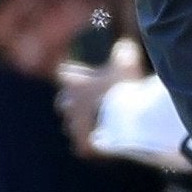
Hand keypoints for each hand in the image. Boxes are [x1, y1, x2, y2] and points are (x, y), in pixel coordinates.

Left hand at [55, 38, 145, 156]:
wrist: (128, 120)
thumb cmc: (125, 87)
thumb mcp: (128, 61)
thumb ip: (123, 51)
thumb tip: (125, 45)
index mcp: (75, 83)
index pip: (63, 74)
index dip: (72, 74)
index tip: (82, 76)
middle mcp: (69, 105)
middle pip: (62, 102)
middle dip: (72, 101)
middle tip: (88, 101)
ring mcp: (74, 127)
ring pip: (71, 126)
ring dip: (82, 124)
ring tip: (98, 123)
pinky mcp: (82, 147)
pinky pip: (82, 146)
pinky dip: (91, 145)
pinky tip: (102, 142)